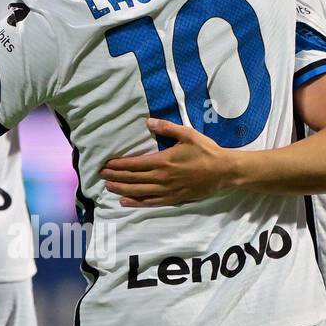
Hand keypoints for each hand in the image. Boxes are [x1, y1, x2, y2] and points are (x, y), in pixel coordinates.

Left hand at [100, 119, 235, 205]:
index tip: (106, 164)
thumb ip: (167, 128)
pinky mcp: (173, 199)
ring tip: (108, 187)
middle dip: (115, 176)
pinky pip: (151, 203)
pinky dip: (136, 203)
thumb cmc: (206, 151)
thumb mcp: (188, 134)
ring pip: (139, 192)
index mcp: (163, 161)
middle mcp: (162, 178)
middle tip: (101, 175)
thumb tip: (148, 122)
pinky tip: (125, 202)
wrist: (224, 172)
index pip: (135, 164)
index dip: (119, 165)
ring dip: (122, 189)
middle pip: (133, 178)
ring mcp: (167, 191)